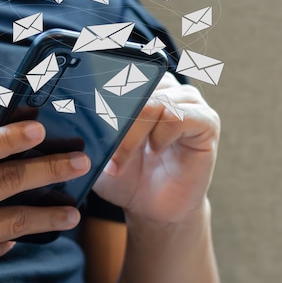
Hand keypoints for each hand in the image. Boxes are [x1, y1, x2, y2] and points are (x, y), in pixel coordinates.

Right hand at [0, 121, 89, 282]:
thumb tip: (7, 152)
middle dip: (52, 171)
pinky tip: (7, 234)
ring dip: (51, 216)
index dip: (8, 139)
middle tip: (81, 165)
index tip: (40, 131)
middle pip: (8, 184)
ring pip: (16, 224)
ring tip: (73, 213)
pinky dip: (4, 239)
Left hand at [93, 73, 220, 224]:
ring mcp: (190, 104)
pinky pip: (179, 117)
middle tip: (104, 150)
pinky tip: (155, 151)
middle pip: (137, 88)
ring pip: (155, 103)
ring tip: (121, 161)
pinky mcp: (207, 122)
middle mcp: (169, 90)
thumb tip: (74, 113)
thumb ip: (90, 128)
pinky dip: (161, 136)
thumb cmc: (128, 177)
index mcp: (143, 88)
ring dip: (132, 135)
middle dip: (115, 122)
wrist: (153, 209)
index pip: (121, 73)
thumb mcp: (99, 150)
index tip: (87, 114)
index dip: (103, 91)